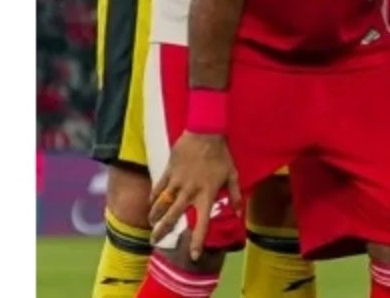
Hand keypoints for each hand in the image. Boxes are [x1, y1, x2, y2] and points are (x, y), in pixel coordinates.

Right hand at [148, 131, 241, 260]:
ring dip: (154, 216)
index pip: (202, 224)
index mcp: (207, 195)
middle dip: (162, 232)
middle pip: (172, 218)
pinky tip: (150, 203)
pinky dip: (153, 198)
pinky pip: (158, 189)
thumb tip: (239, 213)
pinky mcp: (168, 172)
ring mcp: (177, 183)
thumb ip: (235, 195)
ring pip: (161, 205)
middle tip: (154, 242)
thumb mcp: (233, 175)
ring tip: (151, 224)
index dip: (198, 241)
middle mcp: (190, 192)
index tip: (194, 255)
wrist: (205, 133)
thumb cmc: (221, 155)